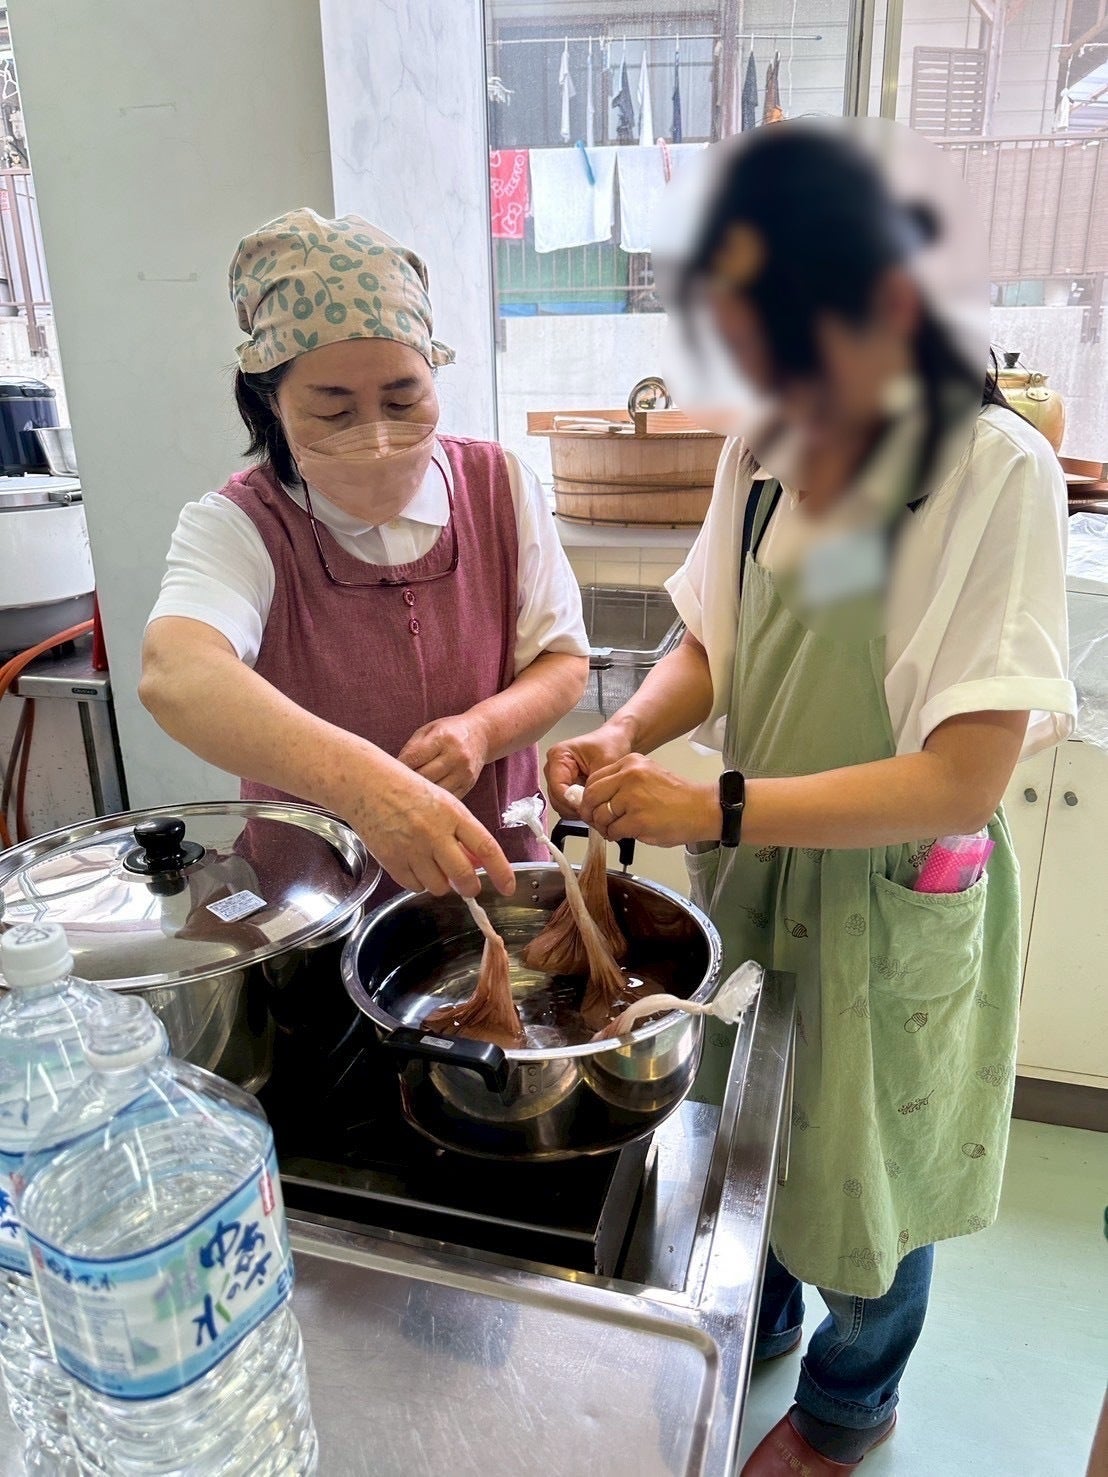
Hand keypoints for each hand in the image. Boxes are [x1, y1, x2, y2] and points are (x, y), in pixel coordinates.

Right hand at [341, 758, 513, 897]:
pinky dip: (419, 882)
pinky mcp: (391, 860)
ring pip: (439, 887)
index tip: (508, 887)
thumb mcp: (443, 803)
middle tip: (469, 887)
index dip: (501, 872)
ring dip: (442, 885)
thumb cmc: (408, 790)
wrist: (365, 783)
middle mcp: (434, 832)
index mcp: (453, 814)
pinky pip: (414, 886)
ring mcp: (412, 848)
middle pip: (463, 876)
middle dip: (470, 888)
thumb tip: (478, 864)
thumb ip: (462, 833)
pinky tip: (415, 865)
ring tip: (434, 867)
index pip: (486, 848)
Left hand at [397, 713, 488, 799]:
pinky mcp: (468, 785)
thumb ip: (412, 748)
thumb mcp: (429, 730)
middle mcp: (456, 756)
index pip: (414, 758)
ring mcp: (463, 773)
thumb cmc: (449, 732)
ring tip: (410, 791)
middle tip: (397, 783)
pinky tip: (426, 795)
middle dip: (408, 780)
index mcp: (443, 738)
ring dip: (420, 792)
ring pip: (435, 791)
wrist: (482, 735)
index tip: (391, 770)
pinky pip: (446, 798)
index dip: (399, 766)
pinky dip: (434, 799)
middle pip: (424, 776)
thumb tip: (395, 770)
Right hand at [545, 720, 635, 814]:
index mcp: (558, 756)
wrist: (617, 740)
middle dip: (574, 807)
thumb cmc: (611, 744)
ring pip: (560, 804)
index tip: (588, 808)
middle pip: (556, 798)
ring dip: (577, 809)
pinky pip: (567, 805)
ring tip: (596, 806)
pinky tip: (593, 804)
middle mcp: (554, 767)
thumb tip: (583, 805)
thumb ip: (593, 786)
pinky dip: (579, 808)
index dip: (571, 802)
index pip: (557, 787)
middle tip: (594, 810)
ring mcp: (558, 778)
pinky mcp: (565, 786)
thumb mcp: (606, 763)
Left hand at [580, 755, 720, 848]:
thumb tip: (596, 801)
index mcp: (630, 763)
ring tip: (617, 829)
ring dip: (605, 827)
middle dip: (590, 813)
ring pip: (600, 816)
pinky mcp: (637, 819)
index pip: (594, 779)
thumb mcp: (646, 776)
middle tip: (598, 822)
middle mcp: (629, 776)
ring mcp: (632, 798)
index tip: (592, 808)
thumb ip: (621, 783)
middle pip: (591, 796)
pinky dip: (616, 836)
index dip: (589, 798)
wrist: (703, 809)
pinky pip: (613, 831)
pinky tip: (627, 834)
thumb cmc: (677, 797)